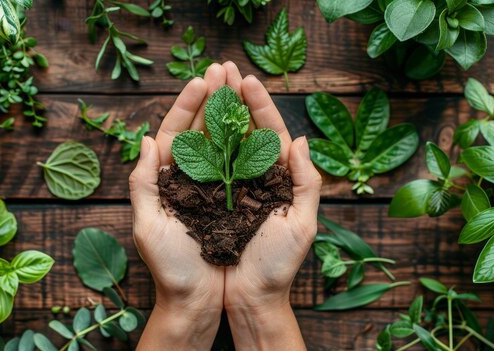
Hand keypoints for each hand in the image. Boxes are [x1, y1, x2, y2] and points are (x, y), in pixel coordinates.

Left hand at [130, 64, 230, 349]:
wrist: (200, 301)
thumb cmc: (171, 269)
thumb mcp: (149, 227)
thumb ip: (143, 184)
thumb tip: (146, 139)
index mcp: (169, 181)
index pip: (176, 134)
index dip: (188, 106)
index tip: (202, 80)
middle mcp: (194, 180)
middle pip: (202, 131)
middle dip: (213, 99)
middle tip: (225, 68)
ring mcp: (217, 189)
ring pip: (225, 143)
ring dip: (232, 114)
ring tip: (241, 83)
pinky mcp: (238, 202)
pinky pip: (245, 167)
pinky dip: (250, 144)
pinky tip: (258, 123)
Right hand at [221, 62, 321, 349]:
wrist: (247, 299)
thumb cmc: (277, 266)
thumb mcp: (302, 225)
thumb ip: (307, 182)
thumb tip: (301, 140)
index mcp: (276, 179)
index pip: (269, 133)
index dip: (259, 106)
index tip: (246, 79)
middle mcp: (250, 178)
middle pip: (241, 131)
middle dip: (232, 99)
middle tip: (222, 68)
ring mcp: (226, 187)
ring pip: (218, 143)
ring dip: (211, 113)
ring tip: (204, 83)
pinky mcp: (204, 200)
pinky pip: (198, 167)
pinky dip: (193, 144)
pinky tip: (187, 123)